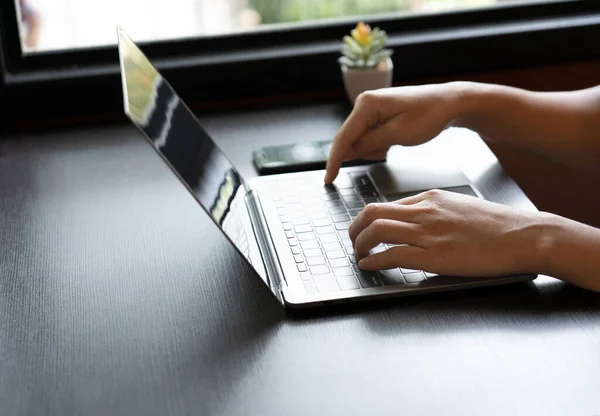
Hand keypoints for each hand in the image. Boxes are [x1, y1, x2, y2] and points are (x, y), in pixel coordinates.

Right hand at [325, 82, 466, 182]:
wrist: (449, 103)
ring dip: (374, 149)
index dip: (334, 161)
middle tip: (387, 151)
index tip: (328, 179)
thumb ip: (371, 143)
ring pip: (360, 140)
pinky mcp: (376, 113)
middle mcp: (364, 103)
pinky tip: (394, 141)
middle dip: (365, 152)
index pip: (344, 137)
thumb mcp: (399, 134)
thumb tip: (351, 151)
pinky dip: (378, 144)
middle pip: (350, 139)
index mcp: (367, 104)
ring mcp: (370, 108)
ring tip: (395, 142)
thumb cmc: (430, 115)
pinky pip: (369, 136)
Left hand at [349, 190, 549, 276]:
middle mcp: (424, 211)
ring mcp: (428, 232)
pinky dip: (374, 260)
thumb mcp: (460, 207)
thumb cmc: (496, 225)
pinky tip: (369, 265)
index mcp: (430, 198)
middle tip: (353, 241)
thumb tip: (416, 223)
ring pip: (377, 230)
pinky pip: (392, 254)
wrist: (522, 235)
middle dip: (355, 228)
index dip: (369, 219)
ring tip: (358, 254)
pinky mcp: (434, 255)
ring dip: (360, 244)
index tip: (364, 230)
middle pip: (372, 212)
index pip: (387, 205)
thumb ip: (435, 212)